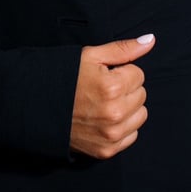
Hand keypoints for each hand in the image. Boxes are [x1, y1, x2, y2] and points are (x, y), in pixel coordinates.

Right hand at [70, 33, 155, 158]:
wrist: (40, 107)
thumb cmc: (66, 77)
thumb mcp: (92, 55)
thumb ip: (124, 49)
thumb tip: (150, 40)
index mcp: (111, 87)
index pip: (139, 75)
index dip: (122, 72)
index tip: (106, 75)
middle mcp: (114, 114)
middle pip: (141, 95)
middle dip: (126, 89)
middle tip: (104, 89)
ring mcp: (110, 135)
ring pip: (140, 115)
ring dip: (128, 108)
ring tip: (105, 103)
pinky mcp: (106, 150)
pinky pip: (131, 135)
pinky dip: (123, 127)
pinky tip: (104, 119)